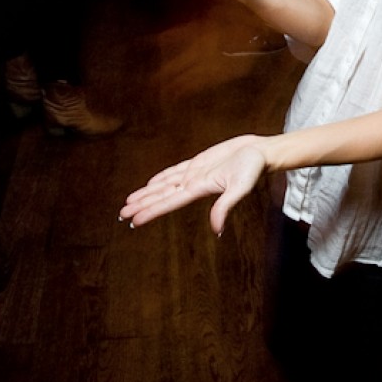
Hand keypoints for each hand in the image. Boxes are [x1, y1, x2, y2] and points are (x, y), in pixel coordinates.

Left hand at [118, 135, 267, 233]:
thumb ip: (226, 207)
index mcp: (199, 189)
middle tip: (121, 215)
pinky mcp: (199, 162)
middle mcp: (193, 184)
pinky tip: (151, 183)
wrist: (260, 152)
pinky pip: (175, 171)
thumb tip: (216, 230)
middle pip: (162, 196)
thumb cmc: (253, 169)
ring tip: (130, 202)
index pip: (169, 203)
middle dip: (142, 205)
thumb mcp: (240, 188)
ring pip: (165, 185)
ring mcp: (194, 174)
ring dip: (147, 194)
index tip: (134, 220)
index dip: (151, 211)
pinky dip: (161, 178)